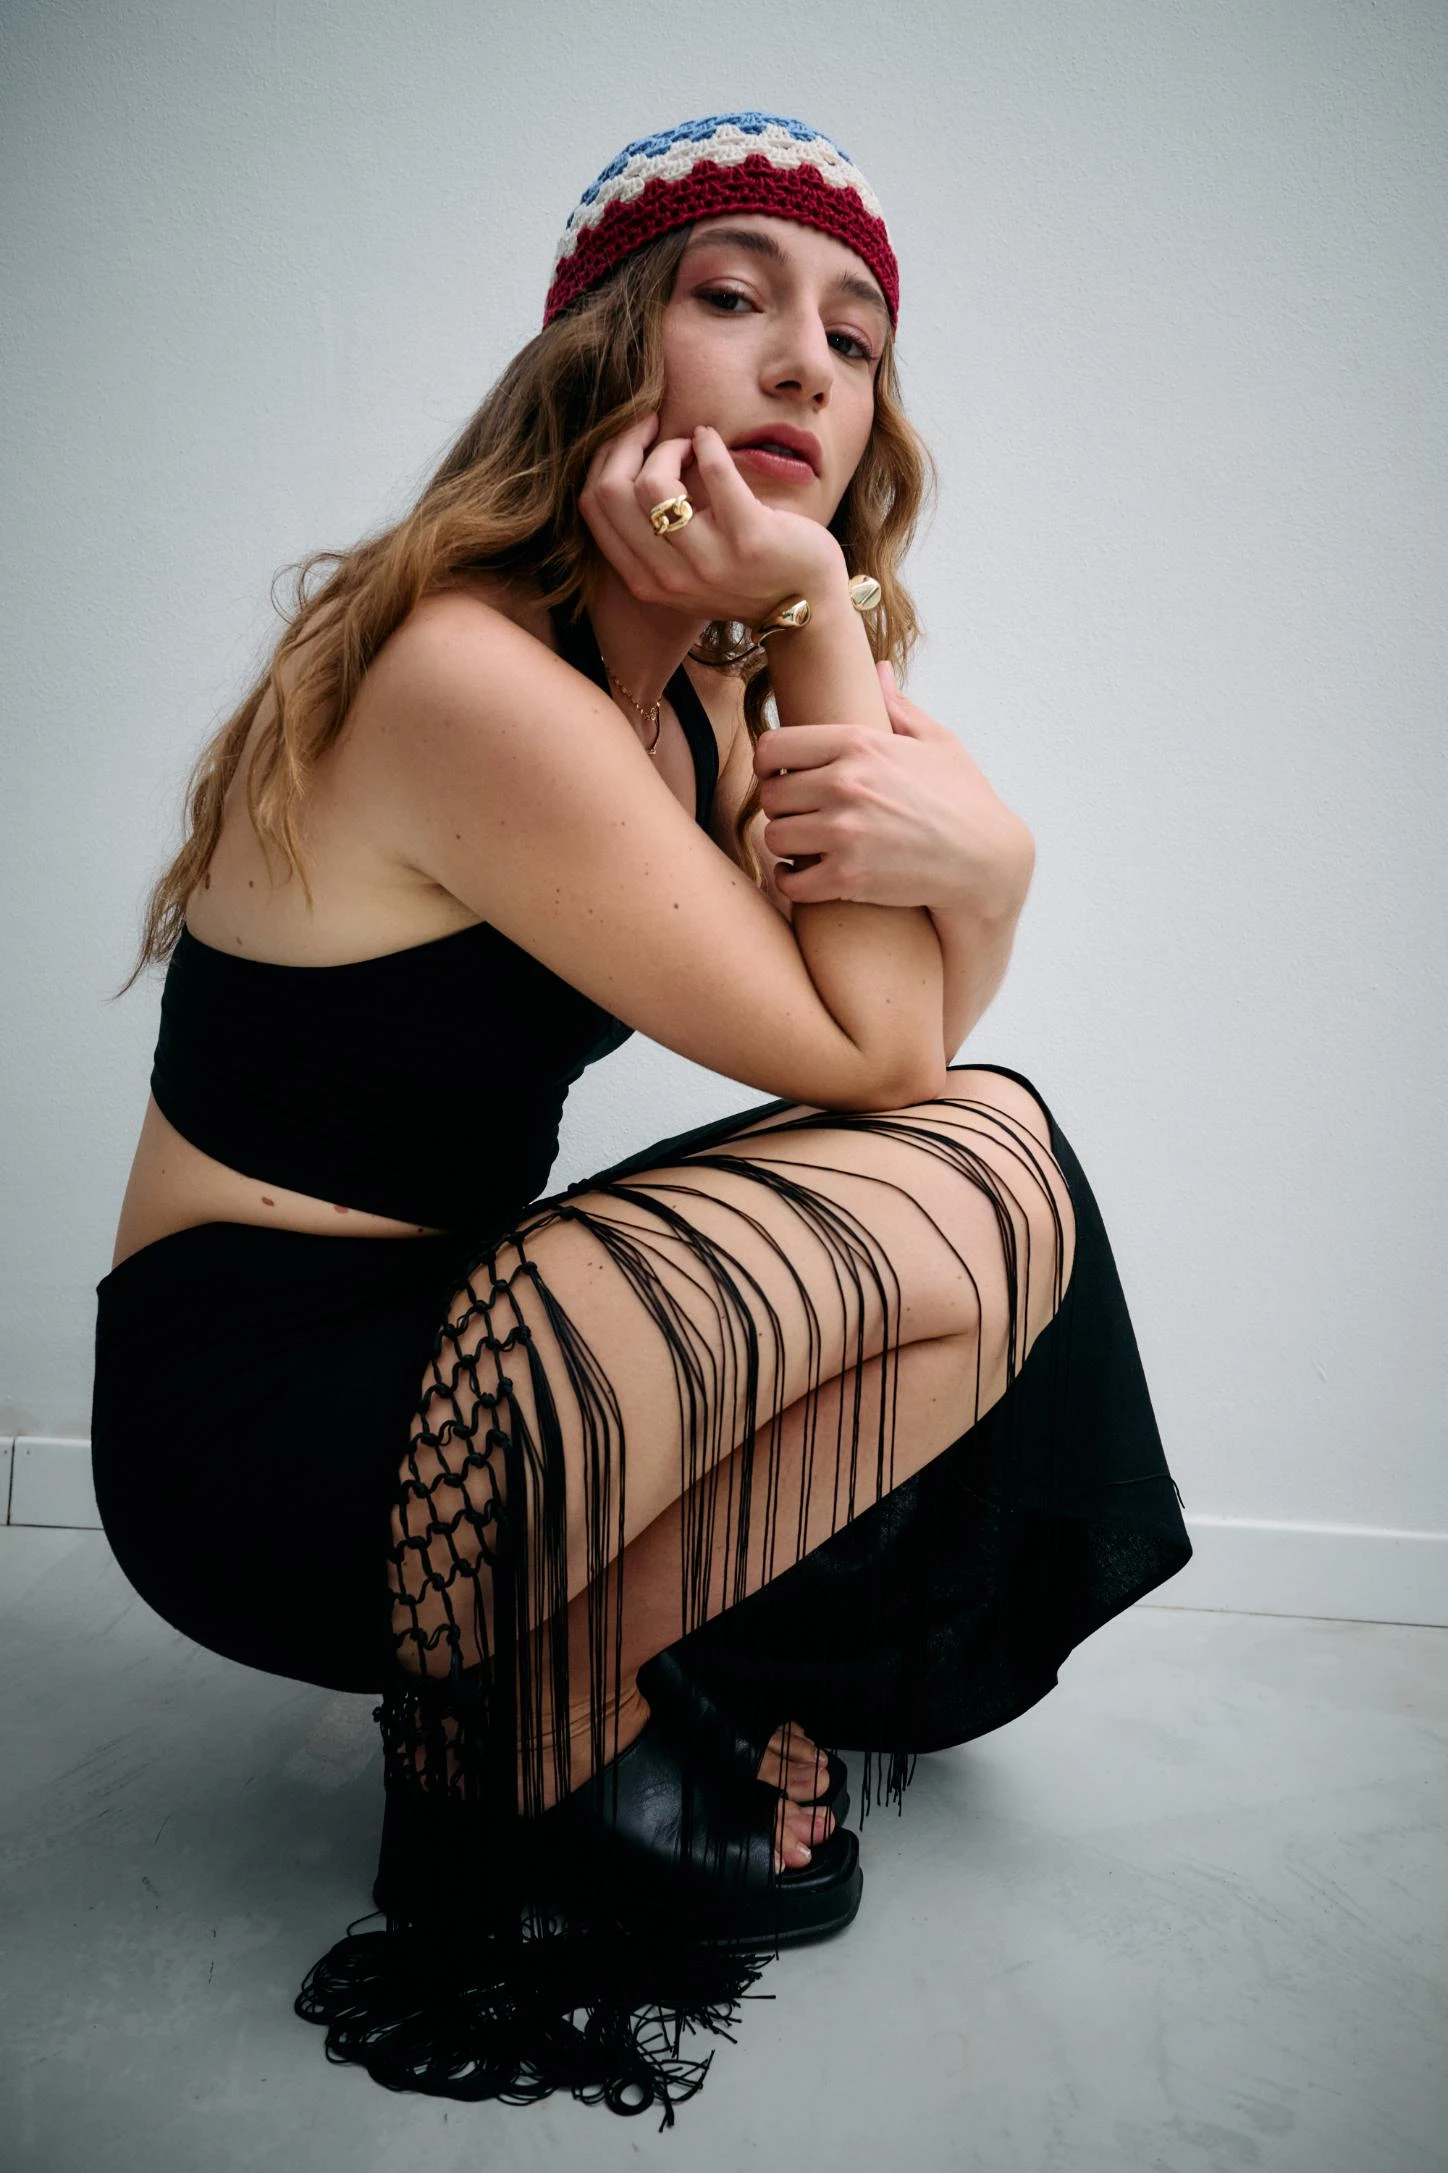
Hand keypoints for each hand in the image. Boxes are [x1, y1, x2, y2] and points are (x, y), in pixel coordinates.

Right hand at [578, 414, 845, 624]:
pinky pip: (713, 472)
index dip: (606, 458)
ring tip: (692, 444)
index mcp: (643, 580)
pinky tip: (712, 440)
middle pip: (611, 492)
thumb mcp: (682, 568)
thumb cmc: (742, 573)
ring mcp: (707, 562)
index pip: (593, 506)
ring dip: (670, 447)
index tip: (632, 438)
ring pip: (652, 485)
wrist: (805, 604)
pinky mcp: (748, 539)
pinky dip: (709, 443)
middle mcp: (668, 578)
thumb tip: (621, 459)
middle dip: (629, 443)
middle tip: (655, 426)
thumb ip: (648, 536)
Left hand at [755, 659, 1034, 914]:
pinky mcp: (848, 876)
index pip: (774, 746)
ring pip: (775, 836)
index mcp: (858, 743)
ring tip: (804, 843)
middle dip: (782, 806)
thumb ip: (897, 706)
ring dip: (786, 843)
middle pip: (771, 794)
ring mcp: (845, 832)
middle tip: (800, 814)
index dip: (769, 764)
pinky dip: (791, 881)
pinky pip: (790, 881)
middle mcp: (846, 784)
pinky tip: (803, 874)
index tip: (780, 776)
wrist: (987, 860)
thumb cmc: (964, 798)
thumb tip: (878, 669)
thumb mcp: (937, 742)